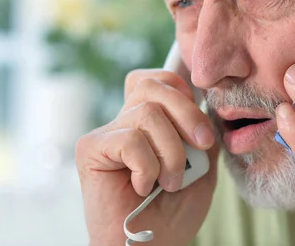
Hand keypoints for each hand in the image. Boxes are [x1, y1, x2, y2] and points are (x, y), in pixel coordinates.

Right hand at [76, 69, 219, 245]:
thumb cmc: (172, 214)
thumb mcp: (202, 168)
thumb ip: (201, 134)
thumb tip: (204, 105)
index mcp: (148, 122)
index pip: (161, 80)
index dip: (185, 95)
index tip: (202, 134)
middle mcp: (124, 121)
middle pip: (154, 85)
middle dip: (187, 113)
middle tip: (202, 146)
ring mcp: (106, 134)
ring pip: (147, 113)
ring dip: (171, 152)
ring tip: (168, 182)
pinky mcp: (90, 149)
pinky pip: (130, 140)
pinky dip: (147, 167)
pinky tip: (142, 187)